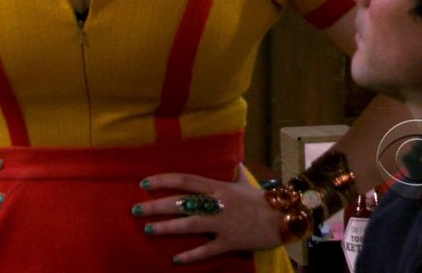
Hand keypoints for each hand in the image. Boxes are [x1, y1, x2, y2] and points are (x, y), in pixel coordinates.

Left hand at [134, 165, 282, 265]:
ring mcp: (223, 224)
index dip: (164, 180)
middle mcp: (217, 204)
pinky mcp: (230, 242)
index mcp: (218, 187)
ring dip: (167, 227)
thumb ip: (233, 173)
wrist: (285, 217)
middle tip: (136, 209)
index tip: (144, 183)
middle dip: (157, 206)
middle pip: (182, 203)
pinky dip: (191, 256)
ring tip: (148, 229)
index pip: (185, 180)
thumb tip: (232, 161)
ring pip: (189, 225)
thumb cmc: (262, 199)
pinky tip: (175, 259)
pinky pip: (207, 250)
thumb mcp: (244, 183)